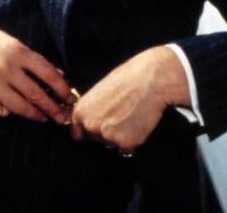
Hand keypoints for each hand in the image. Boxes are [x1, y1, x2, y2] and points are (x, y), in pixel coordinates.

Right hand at [0, 17, 75, 122]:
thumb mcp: (7, 41)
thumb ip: (29, 58)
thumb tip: (55, 74)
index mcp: (17, 51)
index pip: (47, 73)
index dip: (61, 88)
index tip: (70, 97)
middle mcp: (7, 68)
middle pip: (37, 94)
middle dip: (52, 108)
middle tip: (62, 117)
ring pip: (20, 106)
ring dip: (35, 114)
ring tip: (43, 118)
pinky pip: (0, 109)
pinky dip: (8, 111)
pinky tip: (14, 110)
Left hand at [70, 46, 189, 152]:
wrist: (149, 79)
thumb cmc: (126, 79)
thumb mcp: (98, 91)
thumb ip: (91, 109)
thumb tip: (90, 120)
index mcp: (81, 111)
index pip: (77, 133)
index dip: (87, 131)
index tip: (95, 128)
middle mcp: (91, 126)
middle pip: (95, 139)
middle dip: (106, 131)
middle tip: (119, 115)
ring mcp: (108, 136)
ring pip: (112, 144)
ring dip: (120, 136)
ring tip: (129, 116)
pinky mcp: (126, 143)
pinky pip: (127, 148)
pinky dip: (133, 140)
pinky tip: (137, 122)